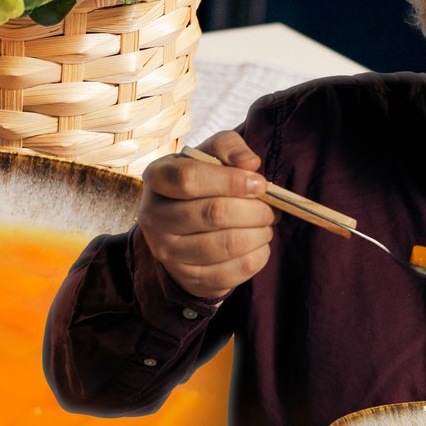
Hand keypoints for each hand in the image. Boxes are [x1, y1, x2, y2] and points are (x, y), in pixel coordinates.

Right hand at [138, 130, 278, 298]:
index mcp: (157, 179)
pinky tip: (259, 244)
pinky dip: (257, 256)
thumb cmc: (201, 184)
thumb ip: (228, 147)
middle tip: (271, 208)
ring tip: (266, 225)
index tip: (260, 184)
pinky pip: (234, 271)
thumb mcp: (208, 156)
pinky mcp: (188, 278)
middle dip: (255, 210)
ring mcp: (168, 252)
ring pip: (227, 245)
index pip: (189, 179)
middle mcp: (154, 217)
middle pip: (214, 214)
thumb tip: (250, 163)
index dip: (231, 180)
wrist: (182, 231)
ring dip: (259, 233)